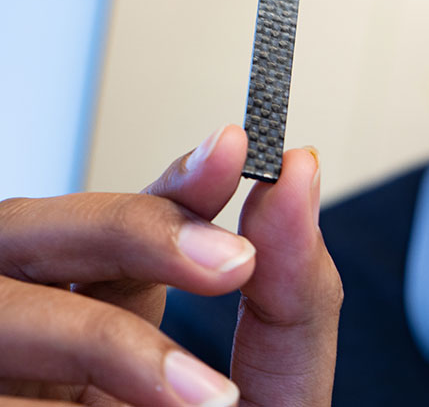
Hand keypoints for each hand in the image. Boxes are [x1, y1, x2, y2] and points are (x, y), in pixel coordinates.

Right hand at [0, 125, 340, 405]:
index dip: (175, 178)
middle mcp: (45, 332)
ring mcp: (5, 370)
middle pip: (34, 229)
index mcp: (112, 310)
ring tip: (211, 396)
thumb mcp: (279, 384)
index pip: (124, 215)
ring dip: (106, 338)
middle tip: (234, 260)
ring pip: (5, 306)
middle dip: (134, 229)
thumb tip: (298, 177)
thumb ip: (294, 295)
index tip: (239, 148)